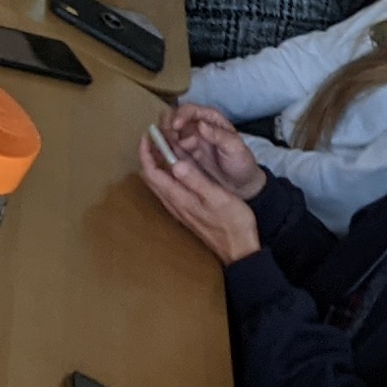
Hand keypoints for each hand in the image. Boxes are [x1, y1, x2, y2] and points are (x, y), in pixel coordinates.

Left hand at [138, 126, 260, 264]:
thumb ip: (195, 180)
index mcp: (179, 197)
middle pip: (152, 177)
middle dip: (149, 156)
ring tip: (165, 148)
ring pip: (160, 184)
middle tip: (155, 138)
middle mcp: (174, 204)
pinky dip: (168, 175)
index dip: (147, 153)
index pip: (152, 172)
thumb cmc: (232, 223)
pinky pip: (169, 190)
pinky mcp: (187, 212)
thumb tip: (175, 163)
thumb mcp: (217, 197)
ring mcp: (180, 209)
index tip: (148, 136)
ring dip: (158, 165)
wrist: (239, 249)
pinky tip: (179, 169)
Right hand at [160, 103, 265, 200]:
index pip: (190, 110)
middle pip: (173, 118)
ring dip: (161, 139)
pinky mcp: (181, 157)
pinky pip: (166, 151)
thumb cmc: (241, 162)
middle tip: (167, 139)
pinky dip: (160, 152)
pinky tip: (158, 158)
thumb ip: (219, 135)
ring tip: (164, 151)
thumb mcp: (235, 148)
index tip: (175, 126)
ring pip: (166, 134)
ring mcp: (186, 142)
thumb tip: (200, 124)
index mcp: (210, 120)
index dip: (180, 115)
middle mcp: (195, 128)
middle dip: (166, 126)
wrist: (241, 185)